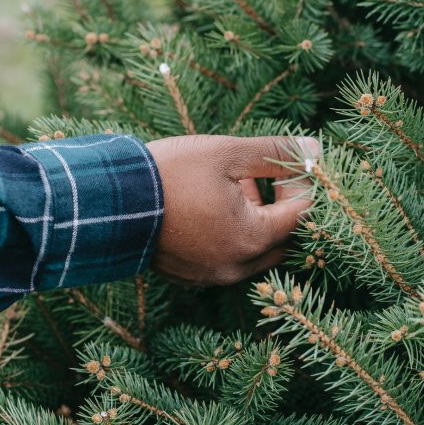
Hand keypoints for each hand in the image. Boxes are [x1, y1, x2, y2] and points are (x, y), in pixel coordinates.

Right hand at [147, 134, 317, 285]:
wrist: (108, 201)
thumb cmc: (171, 173)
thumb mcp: (227, 153)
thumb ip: (275, 152)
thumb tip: (315, 148)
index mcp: (251, 239)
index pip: (301, 215)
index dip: (301, 184)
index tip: (288, 161)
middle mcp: (236, 267)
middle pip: (282, 238)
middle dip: (281, 204)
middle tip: (264, 173)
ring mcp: (212, 275)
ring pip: (255, 250)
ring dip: (257, 219)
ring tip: (235, 184)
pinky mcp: (191, 276)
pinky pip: (228, 257)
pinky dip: (233, 233)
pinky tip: (214, 204)